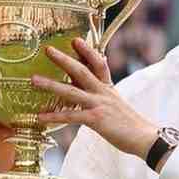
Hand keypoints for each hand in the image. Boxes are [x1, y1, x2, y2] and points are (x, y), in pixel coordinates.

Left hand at [30, 38, 159, 158]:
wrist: (145, 138)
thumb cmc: (130, 125)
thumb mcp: (117, 106)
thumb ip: (104, 97)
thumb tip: (92, 93)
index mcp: (109, 88)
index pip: (99, 64)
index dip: (88, 51)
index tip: (76, 40)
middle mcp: (103, 93)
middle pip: (82, 71)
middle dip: (64, 59)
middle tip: (48, 50)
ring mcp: (99, 105)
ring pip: (71, 91)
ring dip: (51, 85)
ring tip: (34, 80)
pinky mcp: (96, 119)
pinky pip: (71, 116)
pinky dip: (54, 116)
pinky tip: (40, 117)